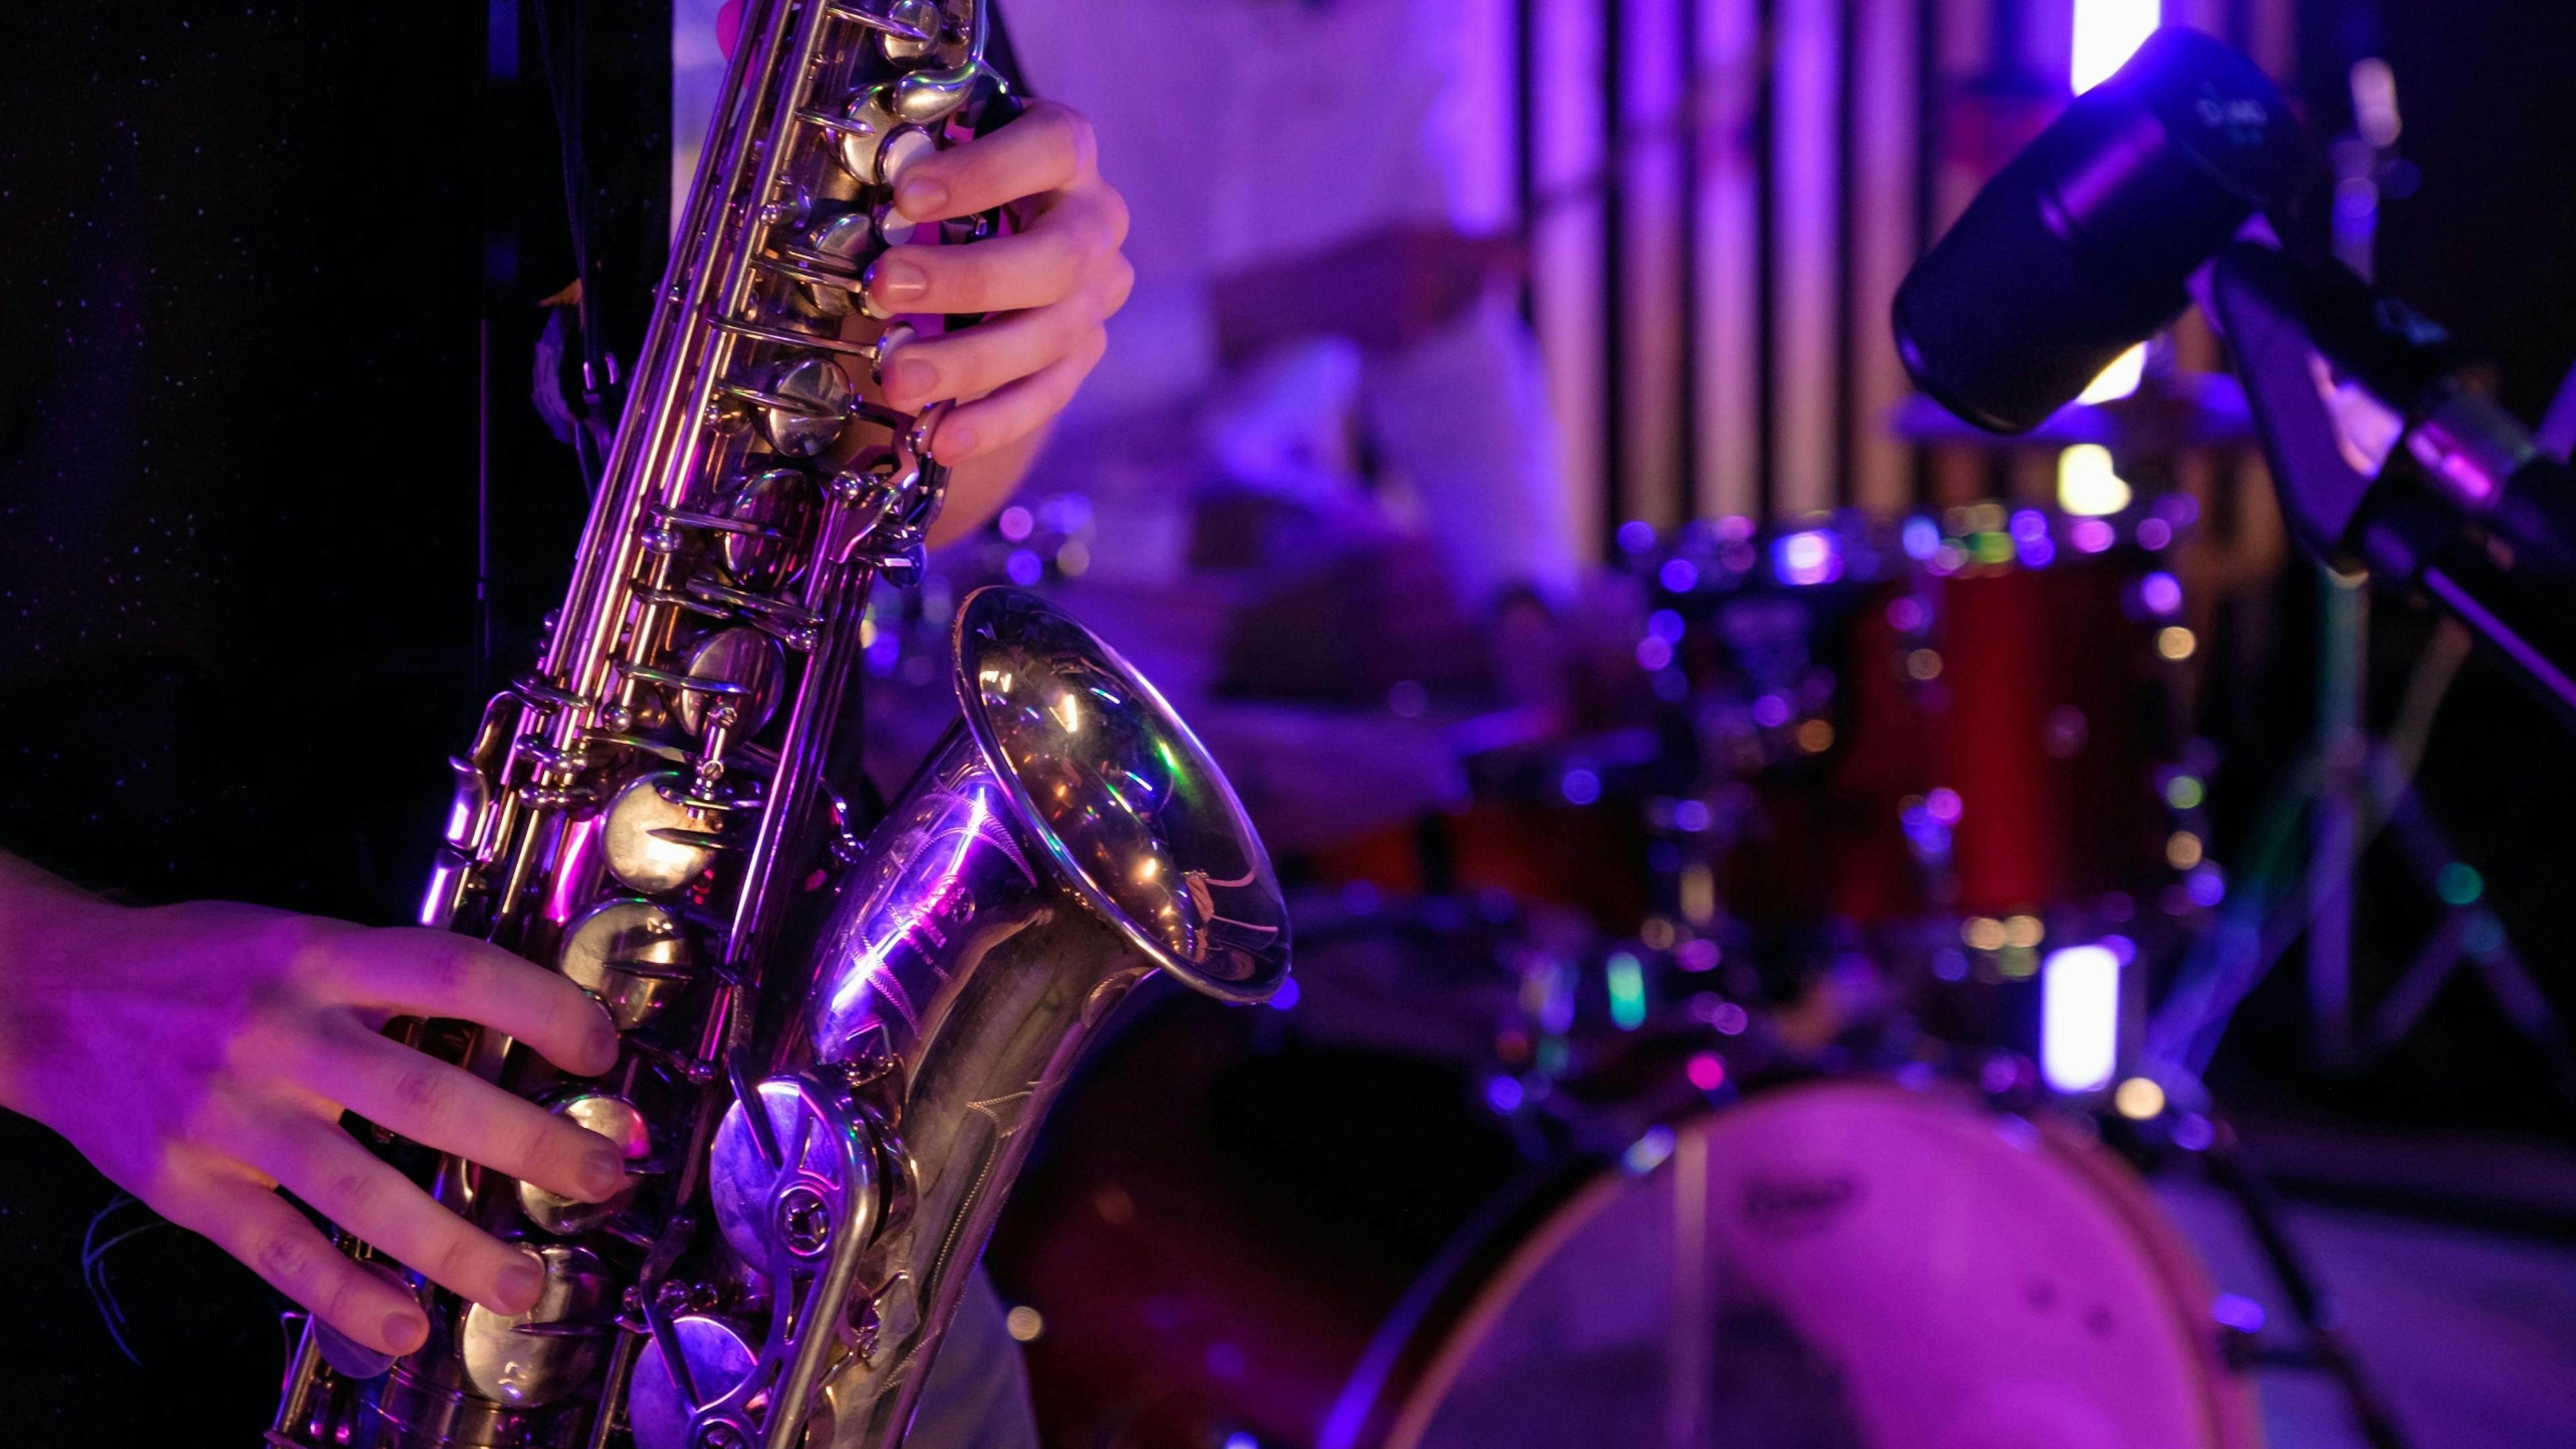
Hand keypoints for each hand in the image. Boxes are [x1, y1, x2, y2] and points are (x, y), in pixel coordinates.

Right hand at [0, 891, 623, 1358]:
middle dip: (530, 1143)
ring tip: (525, 1282)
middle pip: (429, 1096)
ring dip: (455, 1246)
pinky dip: (345, 1295)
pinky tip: (404, 1325)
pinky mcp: (188, 1184)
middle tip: (599, 1177)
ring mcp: (232, 1115)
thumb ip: (393, 979)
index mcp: (322, 958)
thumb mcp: (300, 938)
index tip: (603, 1051)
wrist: (50, 996)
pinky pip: (279, 1251)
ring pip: (362, 1191)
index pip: (459, 976)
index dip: (544, 1011)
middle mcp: (282, 1034)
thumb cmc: (199, 966)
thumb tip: (519, 1026)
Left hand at [866, 100, 1133, 470]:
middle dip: (968, 279)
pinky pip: (1047, 395)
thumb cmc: (953, 184)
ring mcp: (1096, 293)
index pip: (1051, 148)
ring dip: (969, 362)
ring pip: (1051, 335)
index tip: (906, 194)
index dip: (984, 172)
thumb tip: (847, 218)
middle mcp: (1096, 221)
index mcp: (1067, 151)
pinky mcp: (1084, 352)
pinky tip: (943, 439)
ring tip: (897, 379)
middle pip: (1058, 257)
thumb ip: (908, 177)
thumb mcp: (935, 161)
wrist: (999, 230)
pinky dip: (993, 421)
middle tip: (886, 287)